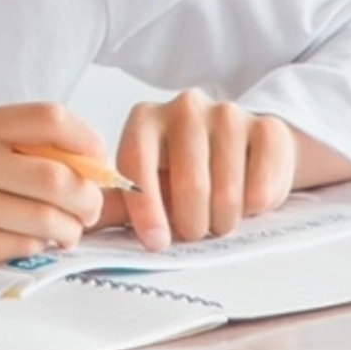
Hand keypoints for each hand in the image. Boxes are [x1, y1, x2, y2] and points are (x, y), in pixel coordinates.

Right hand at [0, 104, 108, 274]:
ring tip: (63, 230)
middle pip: (60, 176)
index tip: (96, 160)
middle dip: (89, 198)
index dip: (88, 140)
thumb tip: (79, 163)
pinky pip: (18, 248)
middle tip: (88, 208)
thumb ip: (4, 145)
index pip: (51, 118)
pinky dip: (35, 247)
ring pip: (46, 219)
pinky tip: (27, 241)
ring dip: (68, 229)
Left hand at [113, 89, 302, 249]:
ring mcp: (228, 113)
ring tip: (219, 217)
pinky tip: (248, 200)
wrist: (246, 153)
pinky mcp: (268, 128)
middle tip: (195, 230)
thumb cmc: (188, 173)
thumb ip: (117, 205)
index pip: (137, 162)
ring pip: (227, 192)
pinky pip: (261, 188)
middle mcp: (184, 107)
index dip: (145, 208)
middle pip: (189, 184)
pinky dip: (255, 209)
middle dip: (192, 224)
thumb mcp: (148, 185)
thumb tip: (82, 225)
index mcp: (145, 120)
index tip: (156, 242)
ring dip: (224, 221)